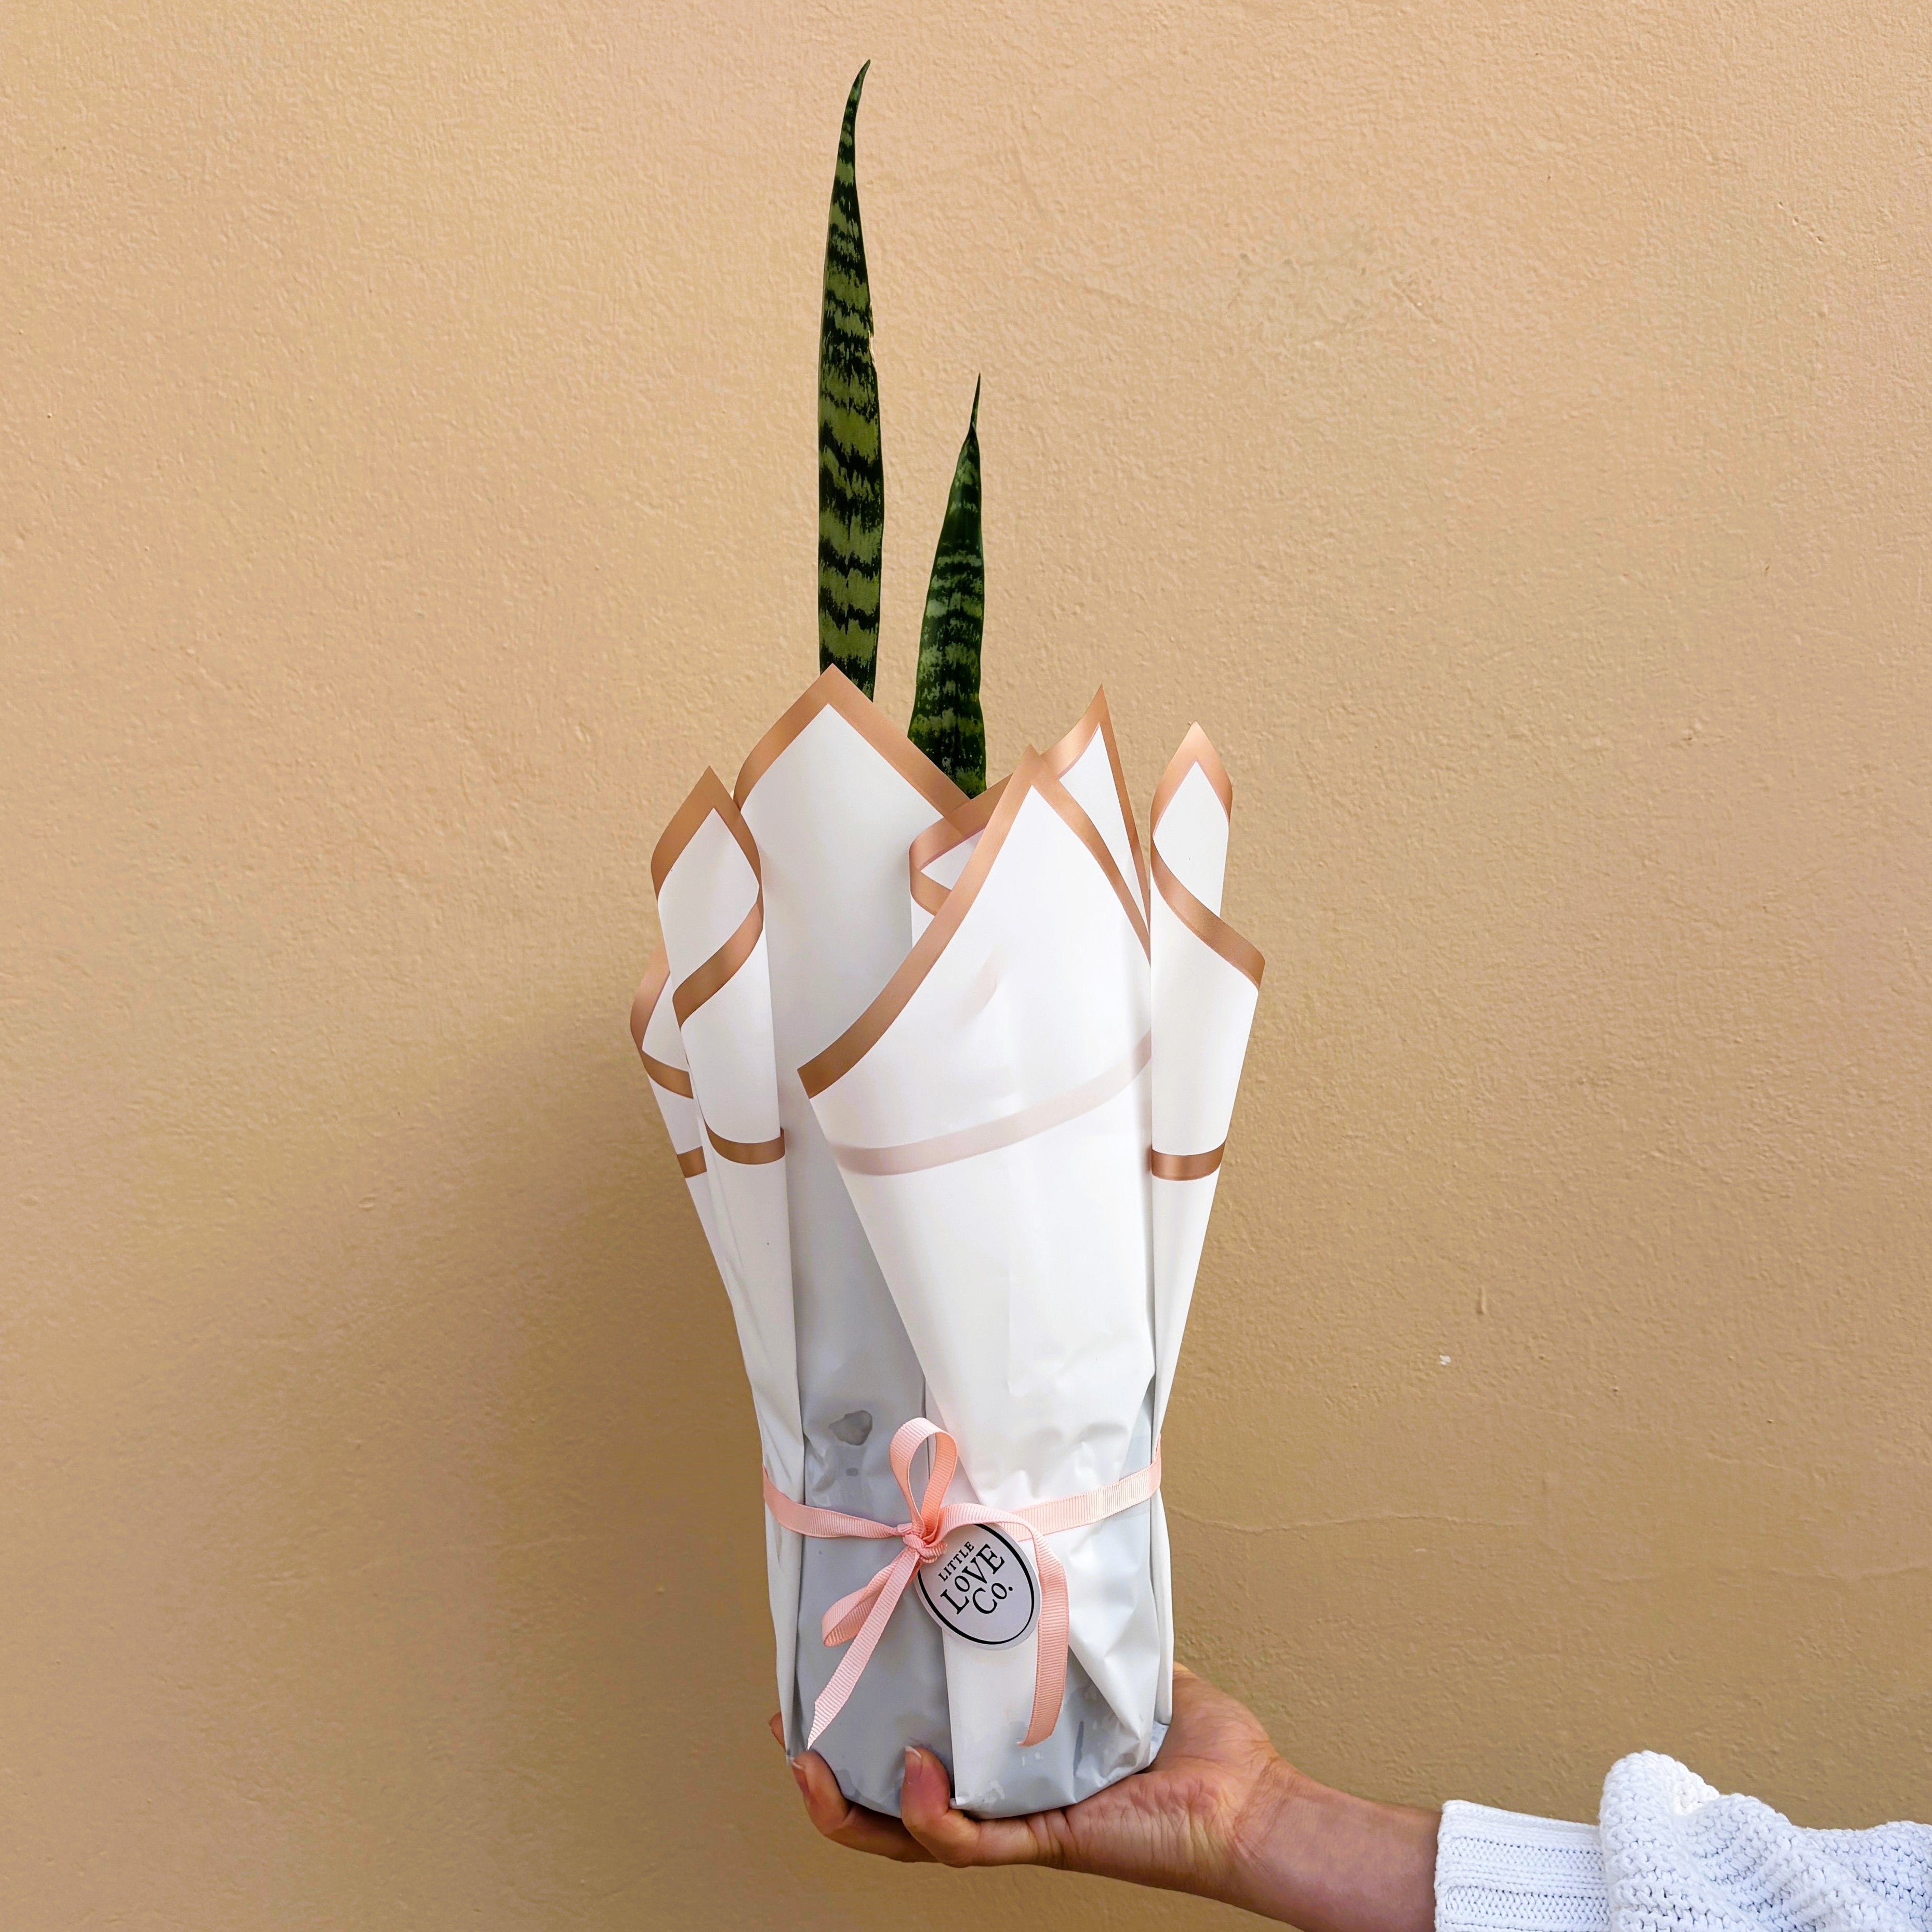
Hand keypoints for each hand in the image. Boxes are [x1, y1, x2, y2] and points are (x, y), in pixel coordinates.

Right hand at [776, 1665, 1438, 1929]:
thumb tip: (1036, 1539)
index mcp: (1007, 1752)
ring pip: (909, 1832)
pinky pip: (968, 1841)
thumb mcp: (1113, 1657)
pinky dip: (929, 1813)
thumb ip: (1069, 1615)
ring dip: (851, 1806)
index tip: (816, 1675)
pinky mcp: (1043, 1841)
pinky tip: (912, 1773)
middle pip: (889, 1799)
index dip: (860, 1720)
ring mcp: (1015, 1823)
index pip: (915, 1742)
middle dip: (827, 1774)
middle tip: (788, 1725)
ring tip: (813, 1764)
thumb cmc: (1193, 1737)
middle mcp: (1000, 1792)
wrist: (1245, 1796)